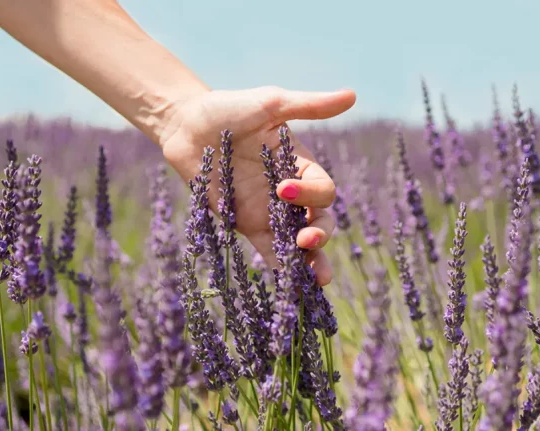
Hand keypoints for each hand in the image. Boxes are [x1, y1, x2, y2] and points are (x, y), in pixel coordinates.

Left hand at [159, 86, 356, 284]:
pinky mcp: (245, 225)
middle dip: (320, 236)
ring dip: (309, 262)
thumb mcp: (270, 104)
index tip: (283, 188)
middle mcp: (290, 193)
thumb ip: (310, 106)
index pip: (323, 190)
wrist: (186, 124)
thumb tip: (353, 95)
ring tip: (316, 281)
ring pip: (298, 243)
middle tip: (307, 240)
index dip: (312, 195)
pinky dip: (280, 268)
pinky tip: (289, 287)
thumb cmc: (229, 108)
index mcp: (301, 165)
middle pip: (319, 222)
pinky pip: (269, 251)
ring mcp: (268, 212)